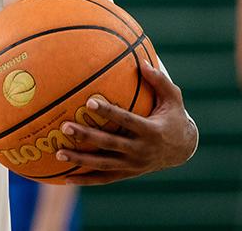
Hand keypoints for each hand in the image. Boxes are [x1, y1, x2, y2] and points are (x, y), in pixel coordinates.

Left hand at [56, 61, 198, 184]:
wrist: (184, 149)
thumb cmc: (173, 117)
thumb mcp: (173, 98)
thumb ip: (159, 81)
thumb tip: (143, 61)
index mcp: (151, 131)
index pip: (127, 120)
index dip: (109, 112)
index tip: (89, 102)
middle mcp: (141, 150)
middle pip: (110, 144)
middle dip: (87, 136)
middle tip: (65, 127)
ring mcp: (134, 165)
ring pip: (103, 164)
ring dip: (80, 161)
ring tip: (58, 153)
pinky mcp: (128, 173)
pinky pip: (104, 179)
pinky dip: (86, 180)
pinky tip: (65, 178)